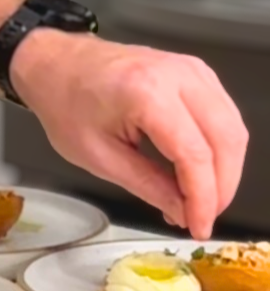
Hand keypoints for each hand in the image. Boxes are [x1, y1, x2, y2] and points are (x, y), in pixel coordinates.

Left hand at [11, 30, 247, 238]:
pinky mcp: (195, 72)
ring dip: (225, 169)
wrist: (57, 63)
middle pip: (226, 140)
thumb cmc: (66, 102)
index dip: (204, 199)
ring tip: (200, 199)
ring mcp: (190, 69)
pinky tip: (202, 171)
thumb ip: (148, 185)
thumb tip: (183, 211)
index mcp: (146, 93)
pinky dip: (220, 148)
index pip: (195, 155)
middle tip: (202, 217)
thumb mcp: (99, 156)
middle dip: (221, 187)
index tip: (199, 227)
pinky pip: (224, 114)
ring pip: (233, 127)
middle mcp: (177, 75)